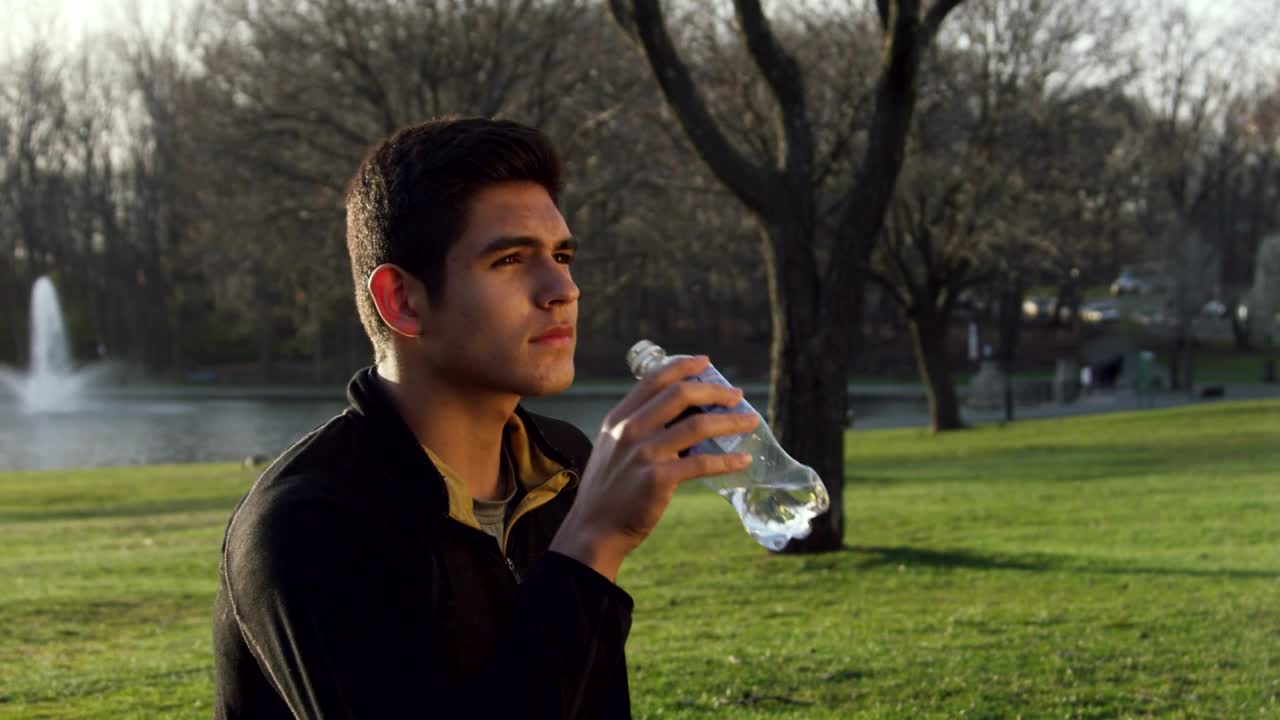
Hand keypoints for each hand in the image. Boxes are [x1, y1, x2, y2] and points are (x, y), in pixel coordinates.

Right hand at [550, 355, 758, 580]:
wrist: (593, 529)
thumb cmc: (609, 490)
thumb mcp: (613, 448)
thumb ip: (639, 429)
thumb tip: (684, 415)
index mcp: (619, 419)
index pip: (654, 379)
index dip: (683, 366)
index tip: (706, 363)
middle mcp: (630, 430)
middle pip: (680, 395)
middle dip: (715, 391)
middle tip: (736, 396)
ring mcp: (643, 454)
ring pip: (697, 426)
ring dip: (730, 421)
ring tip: (750, 422)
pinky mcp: (657, 480)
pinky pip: (701, 463)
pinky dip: (726, 460)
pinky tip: (742, 460)